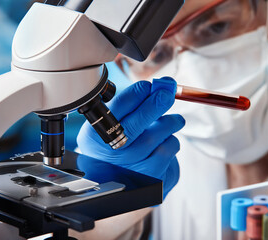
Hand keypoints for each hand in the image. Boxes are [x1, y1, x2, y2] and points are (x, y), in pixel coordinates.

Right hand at [77, 77, 184, 197]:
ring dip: (169, 121)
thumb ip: (129, 104)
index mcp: (97, 134)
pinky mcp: (152, 174)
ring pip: (158, 134)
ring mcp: (131, 165)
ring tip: (170, 120)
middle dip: (155, 104)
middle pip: (136, 124)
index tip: (149, 85)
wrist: (113, 177)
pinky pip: (169, 148)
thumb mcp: (109, 123)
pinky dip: (171, 139)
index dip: (137, 93)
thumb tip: (161, 85)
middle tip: (167, 93)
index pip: (117, 109)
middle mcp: (112, 151)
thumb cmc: (113, 143)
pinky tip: (164, 139)